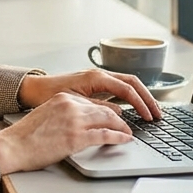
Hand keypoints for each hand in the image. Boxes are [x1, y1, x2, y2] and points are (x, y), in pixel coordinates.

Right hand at [0, 92, 133, 173]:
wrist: (12, 146)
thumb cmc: (25, 136)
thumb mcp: (46, 116)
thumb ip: (63, 114)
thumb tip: (79, 123)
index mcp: (62, 98)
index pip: (92, 102)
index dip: (106, 111)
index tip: (114, 117)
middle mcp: (70, 105)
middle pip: (103, 109)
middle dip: (118, 118)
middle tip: (127, 125)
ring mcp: (74, 121)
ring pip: (108, 120)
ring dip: (122, 127)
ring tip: (128, 133)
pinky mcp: (76, 138)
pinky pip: (105, 135)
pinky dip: (119, 137)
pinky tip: (125, 139)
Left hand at [18, 69, 160, 121]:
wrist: (33, 88)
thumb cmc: (49, 94)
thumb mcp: (74, 102)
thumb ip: (97, 107)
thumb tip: (119, 114)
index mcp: (95, 77)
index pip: (126, 88)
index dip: (141, 103)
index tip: (150, 117)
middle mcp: (98, 74)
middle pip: (132, 82)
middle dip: (148, 98)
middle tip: (159, 115)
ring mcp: (98, 78)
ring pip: (127, 84)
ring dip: (141, 97)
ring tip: (152, 112)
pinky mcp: (95, 85)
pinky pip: (119, 88)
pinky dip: (131, 97)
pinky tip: (136, 109)